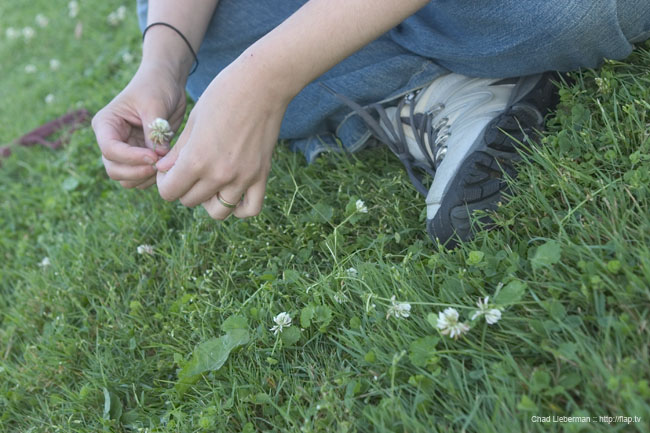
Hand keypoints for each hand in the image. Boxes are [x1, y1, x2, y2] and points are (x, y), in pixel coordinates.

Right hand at [92, 62, 186, 188]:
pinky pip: (140, 177)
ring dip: (144, 178)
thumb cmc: (156, 86)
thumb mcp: (154, 104)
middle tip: (160, 165)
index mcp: (106, 124)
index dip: (130, 158)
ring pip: (126, 178)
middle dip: (136, 172)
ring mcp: (125, 150)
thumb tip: (158, 156)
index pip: (110, 149)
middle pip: (114, 169)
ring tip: (164, 165)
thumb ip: (154, 130)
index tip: (153, 156)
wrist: (167, 83)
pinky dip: (151, 178)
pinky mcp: (139, 157)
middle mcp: (111, 140)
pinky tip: (165, 165)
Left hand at [155, 60, 289, 218]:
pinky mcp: (262, 176)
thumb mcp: (193, 122)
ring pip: (217, 212)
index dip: (165, 182)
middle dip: (184, 188)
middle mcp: (220, 175)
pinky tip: (232, 193)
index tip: (170, 168)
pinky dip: (239, 208)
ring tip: (210, 183)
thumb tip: (164, 172)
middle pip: (190, 201)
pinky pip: (250, 209)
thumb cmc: (223, 95)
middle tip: (189, 170)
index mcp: (197, 160)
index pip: (169, 192)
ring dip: (209, 200)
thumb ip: (178, 152)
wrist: (262, 84)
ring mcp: (243, 178)